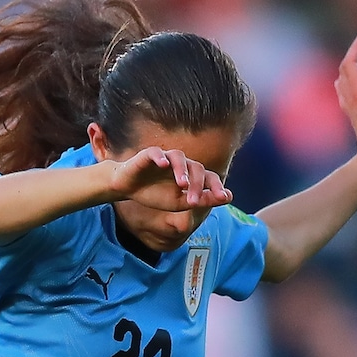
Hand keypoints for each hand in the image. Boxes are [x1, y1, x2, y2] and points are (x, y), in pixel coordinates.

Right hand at [107, 146, 232, 212]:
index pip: (209, 177)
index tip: (222, 198)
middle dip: (197, 185)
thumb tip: (228, 197)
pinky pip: (156, 152)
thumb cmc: (155, 194)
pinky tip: (163, 165)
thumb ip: (202, 200)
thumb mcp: (179, 202)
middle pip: (196, 168)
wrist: (128, 188)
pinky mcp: (148, 154)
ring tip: (182, 184)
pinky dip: (160, 158)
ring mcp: (166, 157)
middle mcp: (182, 163)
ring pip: (179, 158)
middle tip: (193, 202)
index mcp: (191, 174)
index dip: (216, 186)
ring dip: (182, 170)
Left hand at [335, 33, 356, 166]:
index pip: (350, 63)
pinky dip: (347, 80)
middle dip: (353, 52)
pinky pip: (344, 91)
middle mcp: (351, 97)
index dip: (355, 48)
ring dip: (349, 65)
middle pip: (344, 68)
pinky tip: (349, 83)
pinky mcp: (353, 114)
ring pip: (342, 80)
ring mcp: (350, 106)